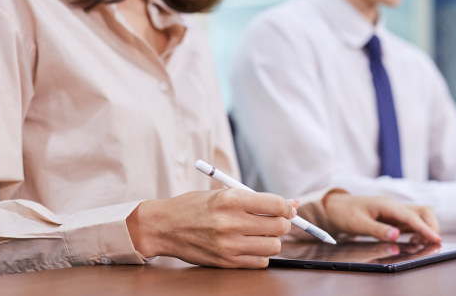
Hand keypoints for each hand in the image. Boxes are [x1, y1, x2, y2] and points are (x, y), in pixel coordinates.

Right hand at [126, 189, 296, 267]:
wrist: (164, 226)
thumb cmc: (195, 206)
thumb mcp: (224, 192)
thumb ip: (257, 199)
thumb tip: (292, 205)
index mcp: (231, 199)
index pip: (277, 204)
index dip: (286, 207)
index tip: (286, 208)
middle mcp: (231, 222)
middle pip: (279, 226)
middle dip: (282, 223)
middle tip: (273, 220)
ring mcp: (228, 245)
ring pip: (273, 246)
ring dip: (271, 240)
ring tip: (258, 233)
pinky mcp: (226, 262)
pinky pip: (260, 262)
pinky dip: (259, 254)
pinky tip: (248, 245)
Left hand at [323, 193, 441, 243]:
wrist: (336, 205)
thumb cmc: (346, 213)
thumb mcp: (358, 224)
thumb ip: (378, 230)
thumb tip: (396, 236)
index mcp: (386, 204)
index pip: (411, 216)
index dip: (425, 228)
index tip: (436, 239)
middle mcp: (393, 205)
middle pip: (422, 211)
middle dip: (431, 226)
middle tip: (432, 243)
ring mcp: (394, 210)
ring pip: (419, 215)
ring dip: (425, 228)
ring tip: (422, 243)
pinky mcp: (393, 216)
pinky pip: (411, 221)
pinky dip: (418, 230)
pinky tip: (414, 240)